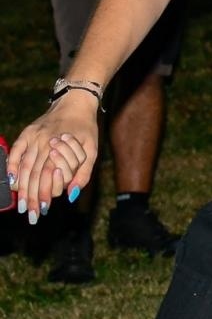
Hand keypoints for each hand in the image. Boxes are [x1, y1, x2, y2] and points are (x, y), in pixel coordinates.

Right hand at [8, 93, 100, 224]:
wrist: (75, 103)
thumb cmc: (86, 129)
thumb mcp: (92, 150)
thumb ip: (83, 173)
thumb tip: (71, 195)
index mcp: (62, 147)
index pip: (50, 176)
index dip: (45, 194)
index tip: (42, 210)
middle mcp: (45, 143)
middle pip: (35, 174)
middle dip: (32, 196)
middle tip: (30, 214)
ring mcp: (34, 138)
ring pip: (24, 166)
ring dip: (21, 187)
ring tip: (21, 204)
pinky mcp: (27, 133)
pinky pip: (16, 151)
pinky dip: (11, 166)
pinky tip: (11, 182)